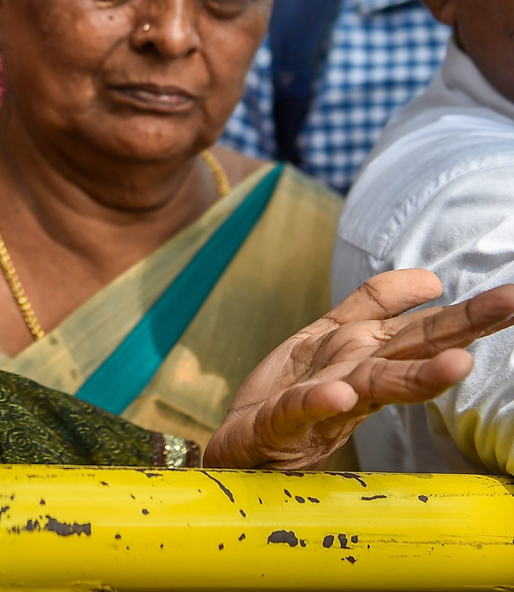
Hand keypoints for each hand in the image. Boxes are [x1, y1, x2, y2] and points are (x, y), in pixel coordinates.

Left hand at [205, 270, 513, 469]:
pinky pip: (299, 409)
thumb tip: (433, 280)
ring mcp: (320, 405)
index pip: (422, 329)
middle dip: (462, 329)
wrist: (239, 446)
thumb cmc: (292, 394)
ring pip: (373, 384)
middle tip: (513, 306)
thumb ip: (375, 306)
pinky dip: (321, 401)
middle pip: (412, 350)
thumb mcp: (331, 337)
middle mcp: (353, 378)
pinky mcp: (278, 424)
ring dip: (415, 377)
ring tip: (456, 366)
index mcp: (366, 355)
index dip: (464, 311)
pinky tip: (342, 395)